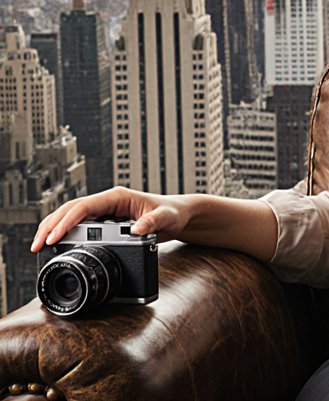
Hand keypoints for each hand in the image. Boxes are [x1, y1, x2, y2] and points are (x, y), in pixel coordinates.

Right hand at [31, 187, 191, 251]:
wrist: (178, 215)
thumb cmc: (172, 212)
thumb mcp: (166, 218)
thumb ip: (153, 223)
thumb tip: (136, 230)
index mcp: (117, 196)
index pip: (84, 206)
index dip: (66, 221)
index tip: (54, 236)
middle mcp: (107, 202)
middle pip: (70, 210)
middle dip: (51, 225)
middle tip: (36, 244)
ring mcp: (104, 211)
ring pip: (70, 216)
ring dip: (53, 228)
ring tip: (38, 245)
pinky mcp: (104, 221)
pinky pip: (79, 225)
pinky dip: (64, 233)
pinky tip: (54, 243)